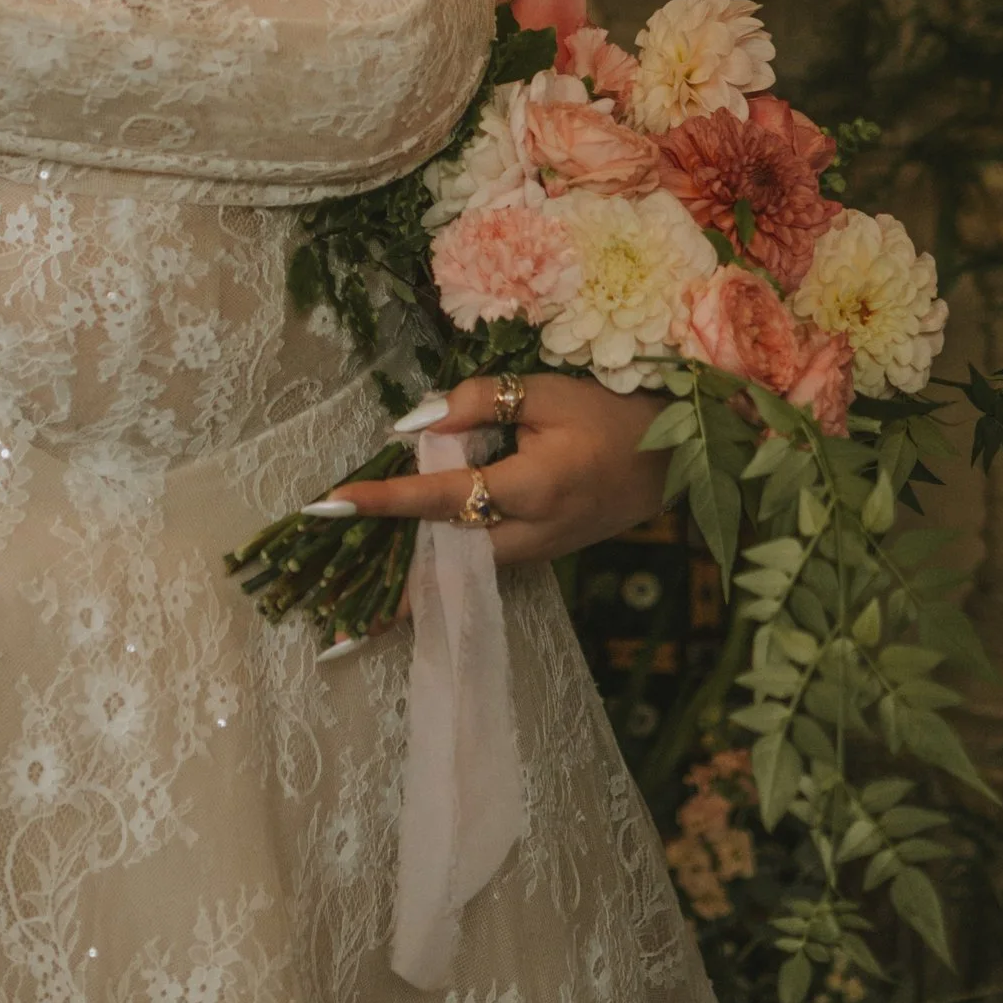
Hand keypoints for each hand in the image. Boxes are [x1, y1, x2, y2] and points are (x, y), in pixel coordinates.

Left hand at [325, 370, 668, 599]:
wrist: (674, 459)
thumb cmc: (611, 414)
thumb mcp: (546, 391)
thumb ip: (479, 403)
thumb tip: (413, 425)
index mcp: (532, 488)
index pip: (443, 496)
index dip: (386, 501)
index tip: (333, 504)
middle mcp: (530, 535)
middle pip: (445, 557)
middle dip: (388, 579)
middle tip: (328, 598)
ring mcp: (538, 554)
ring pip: (462, 572)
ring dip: (410, 587)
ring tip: (354, 611)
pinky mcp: (541, 557)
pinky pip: (481, 569)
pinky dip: (442, 576)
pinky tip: (408, 581)